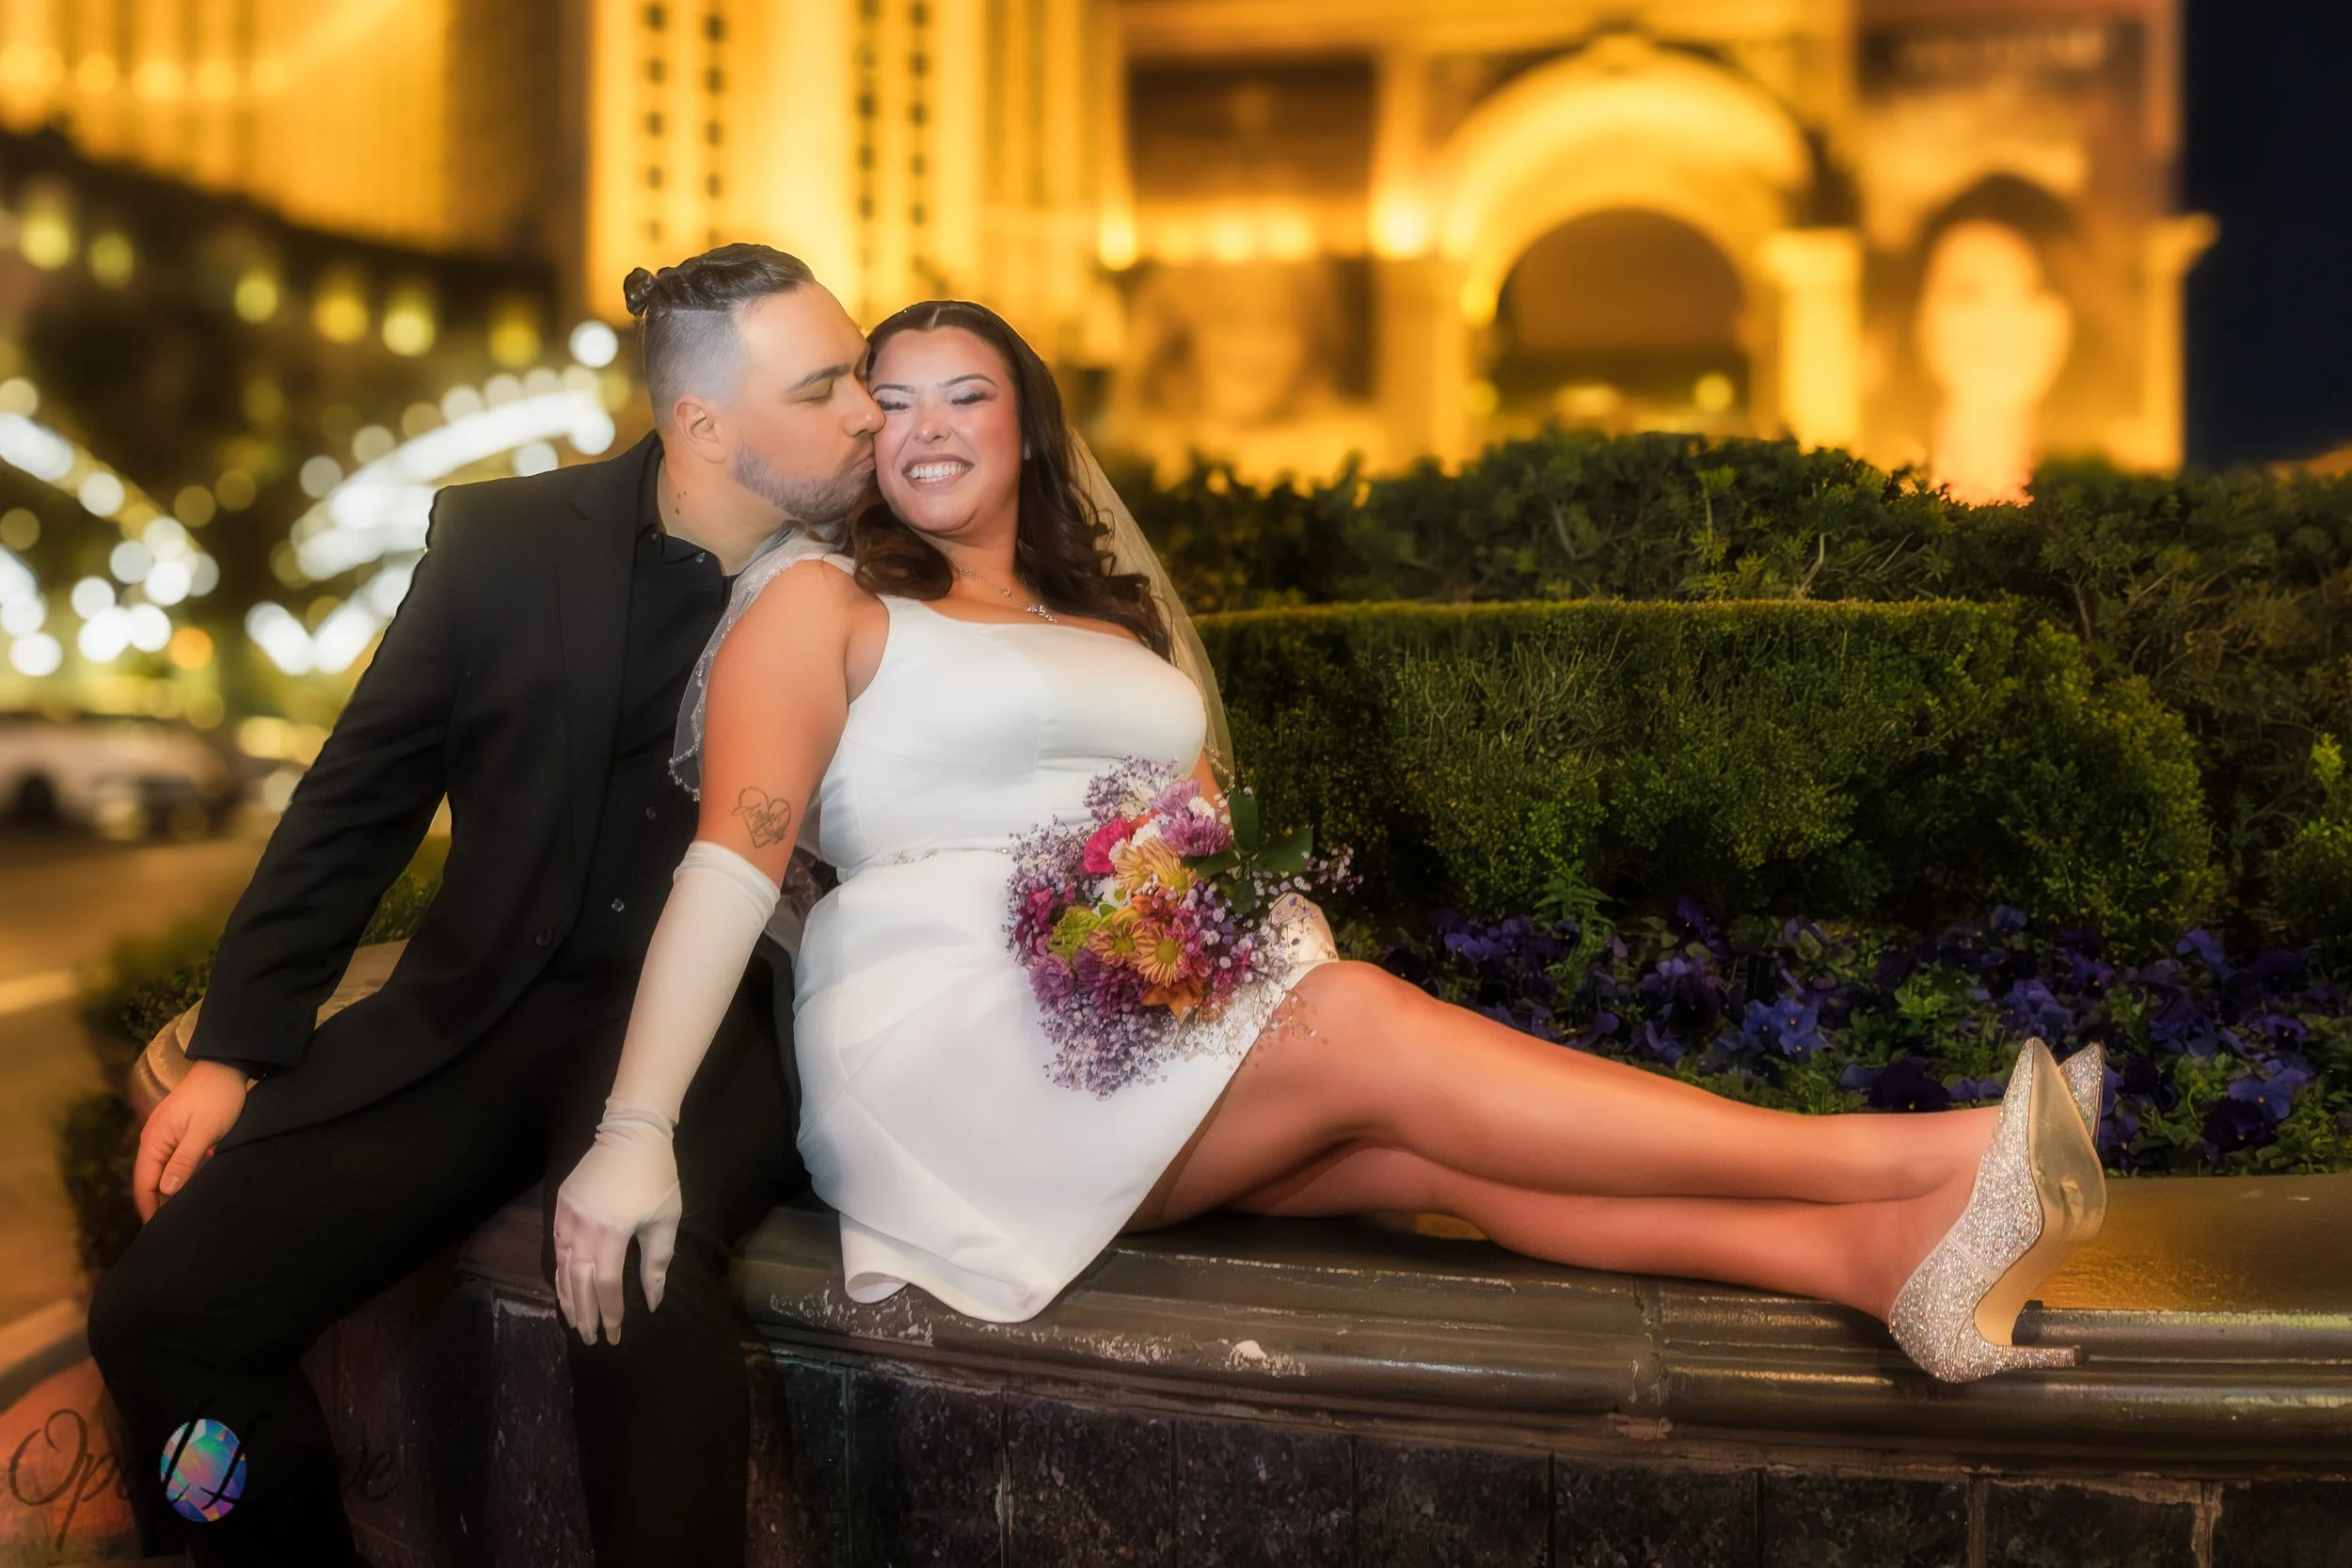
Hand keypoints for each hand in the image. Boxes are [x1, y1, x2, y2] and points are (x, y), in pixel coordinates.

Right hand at [133, 1061, 248, 1219]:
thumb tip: (166, 1191)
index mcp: (153, 1141)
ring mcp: (163, 1135)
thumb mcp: (204, 1132)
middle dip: (156, 1203)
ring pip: (159, 1171)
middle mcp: (152, 1140)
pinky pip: (169, 1161)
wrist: (225, 1066)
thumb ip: (184, 1161)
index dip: (150, 1208)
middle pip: (149, 1180)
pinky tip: (184, 1188)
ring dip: (165, 1191)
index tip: (158, 1230)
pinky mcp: (175, 1131)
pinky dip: (174, 1177)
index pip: (144, 1183)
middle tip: (169, 1228)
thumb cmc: (217, 1099)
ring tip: (177, 1214)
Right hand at [552, 1101, 682, 1345]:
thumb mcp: (664, 1221)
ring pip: (562, 1268)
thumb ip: (656, 1263)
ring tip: (575, 1323)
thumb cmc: (656, 1178)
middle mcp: (581, 1229)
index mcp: (611, 1234)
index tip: (614, 1335)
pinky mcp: (560, 1207)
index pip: (605, 1285)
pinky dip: (560, 1273)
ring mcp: (566, 1218)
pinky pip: (556, 1249)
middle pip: (578, 1282)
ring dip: (568, 1298)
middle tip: (591, 1339)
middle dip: (585, 1314)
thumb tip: (652, 1301)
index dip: (610, 1313)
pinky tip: (564, 1289)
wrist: (631, 1134)